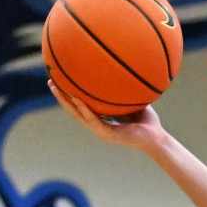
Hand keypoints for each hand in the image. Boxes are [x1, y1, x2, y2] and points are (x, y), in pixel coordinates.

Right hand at [48, 81, 166, 149]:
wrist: (157, 138)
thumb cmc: (147, 121)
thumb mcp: (134, 100)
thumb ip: (126, 89)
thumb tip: (124, 67)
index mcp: (100, 118)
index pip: (80, 106)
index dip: (68, 94)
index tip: (59, 79)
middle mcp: (97, 124)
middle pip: (73, 109)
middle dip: (61, 95)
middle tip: (50, 80)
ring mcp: (100, 130)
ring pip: (78, 115)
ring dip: (66, 102)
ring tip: (56, 88)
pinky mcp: (108, 134)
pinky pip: (94, 120)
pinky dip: (85, 110)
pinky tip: (77, 99)